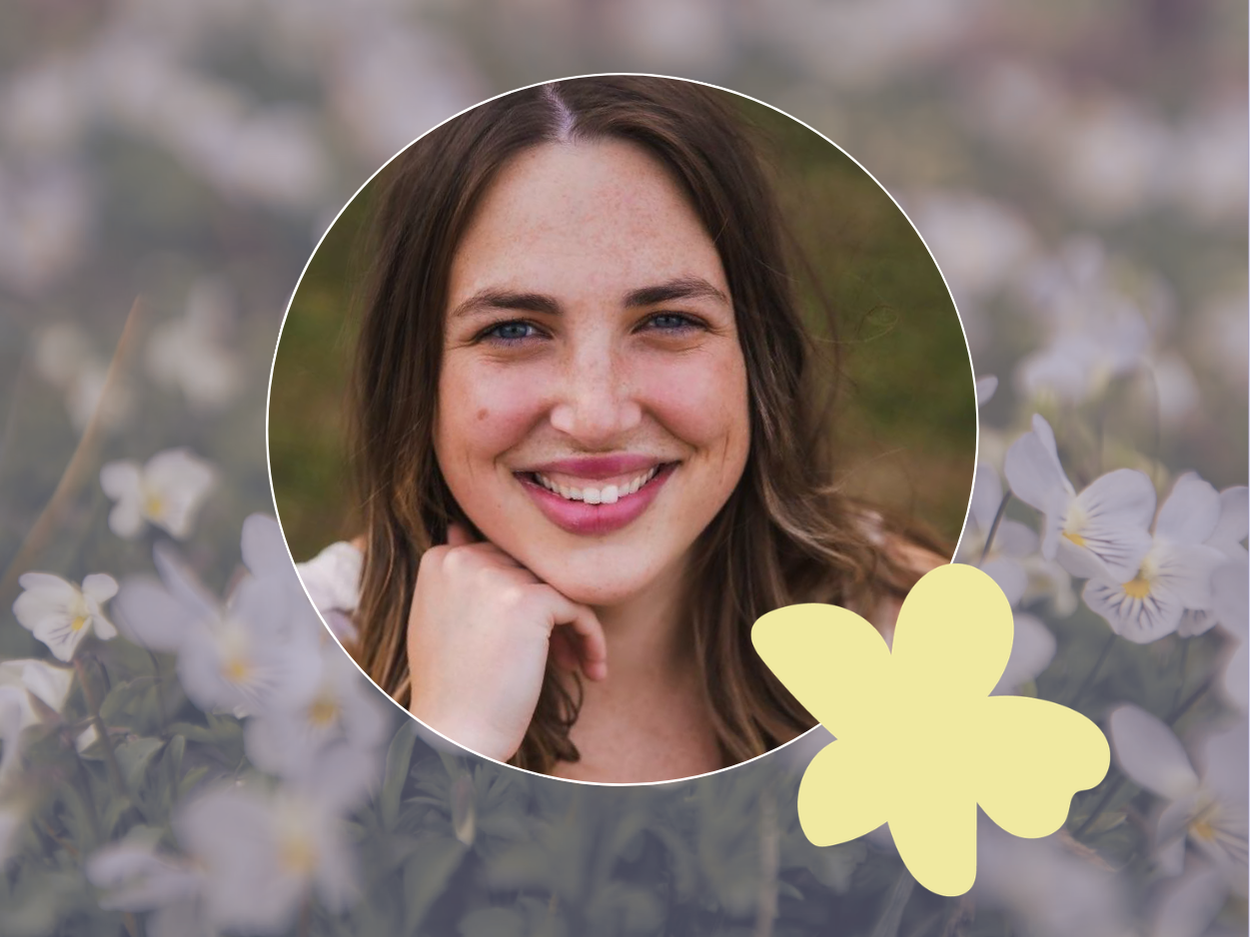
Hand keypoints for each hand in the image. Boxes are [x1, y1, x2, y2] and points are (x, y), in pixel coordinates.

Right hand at [406, 523, 607, 761]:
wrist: (456, 735)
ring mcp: (495, 576)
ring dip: (574, 628)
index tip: (530, 637)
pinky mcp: (529, 600)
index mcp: (439, 559)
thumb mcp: (439, 618)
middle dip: (551, 612)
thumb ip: (457, 575)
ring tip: (577, 664)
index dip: (522, 596)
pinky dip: (592, 639)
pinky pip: (579, 608)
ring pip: (559, 588)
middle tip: (560, 655)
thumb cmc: (451, 687)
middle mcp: (463, 559)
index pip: (501, 559)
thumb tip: (459, 526)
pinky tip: (592, 670)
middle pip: (532, 571)